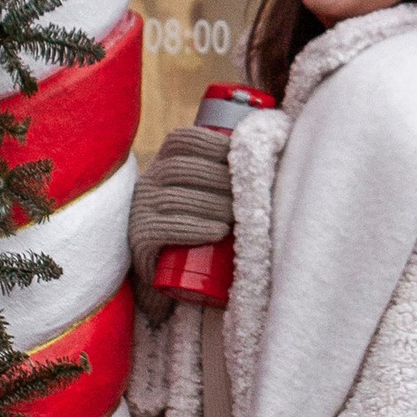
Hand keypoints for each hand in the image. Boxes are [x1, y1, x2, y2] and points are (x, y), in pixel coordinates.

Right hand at [128, 122, 233, 309]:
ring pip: (175, 199)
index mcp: (162, 166)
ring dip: (213, 205)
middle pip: (181, 169)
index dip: (211, 142)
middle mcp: (145, 184)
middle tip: (250, 192)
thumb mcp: (201, 197)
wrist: (159, 276)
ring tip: (240, 217)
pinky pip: (165, 229)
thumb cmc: (194, 230)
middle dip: (219, 177)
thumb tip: (277, 155)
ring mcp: (138, 211)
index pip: (181, 141)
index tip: (241, 152)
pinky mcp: (139, 239)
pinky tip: (219, 232)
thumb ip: (225, 176)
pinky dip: (196, 229)